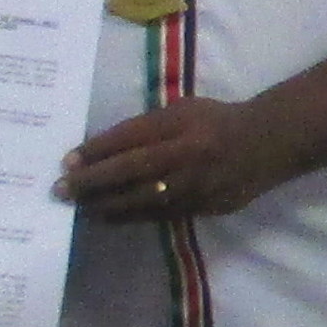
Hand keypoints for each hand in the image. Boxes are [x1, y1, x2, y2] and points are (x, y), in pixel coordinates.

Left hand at [60, 97, 298, 224]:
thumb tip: (100, 150)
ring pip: (142, 198)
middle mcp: (187, 155)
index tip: (67, 160)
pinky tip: (106, 216)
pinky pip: (158, 214)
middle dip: (91, 181)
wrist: (266, 144)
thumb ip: (146, 127)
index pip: (130, 138)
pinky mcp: (203, 207)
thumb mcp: (182, 111)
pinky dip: (129, 216)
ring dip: (104, 204)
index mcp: (181, 124)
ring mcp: (196, 184)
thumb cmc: (215, 121)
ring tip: (77, 208)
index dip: (96, 150)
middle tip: (60, 190)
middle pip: (130, 170)